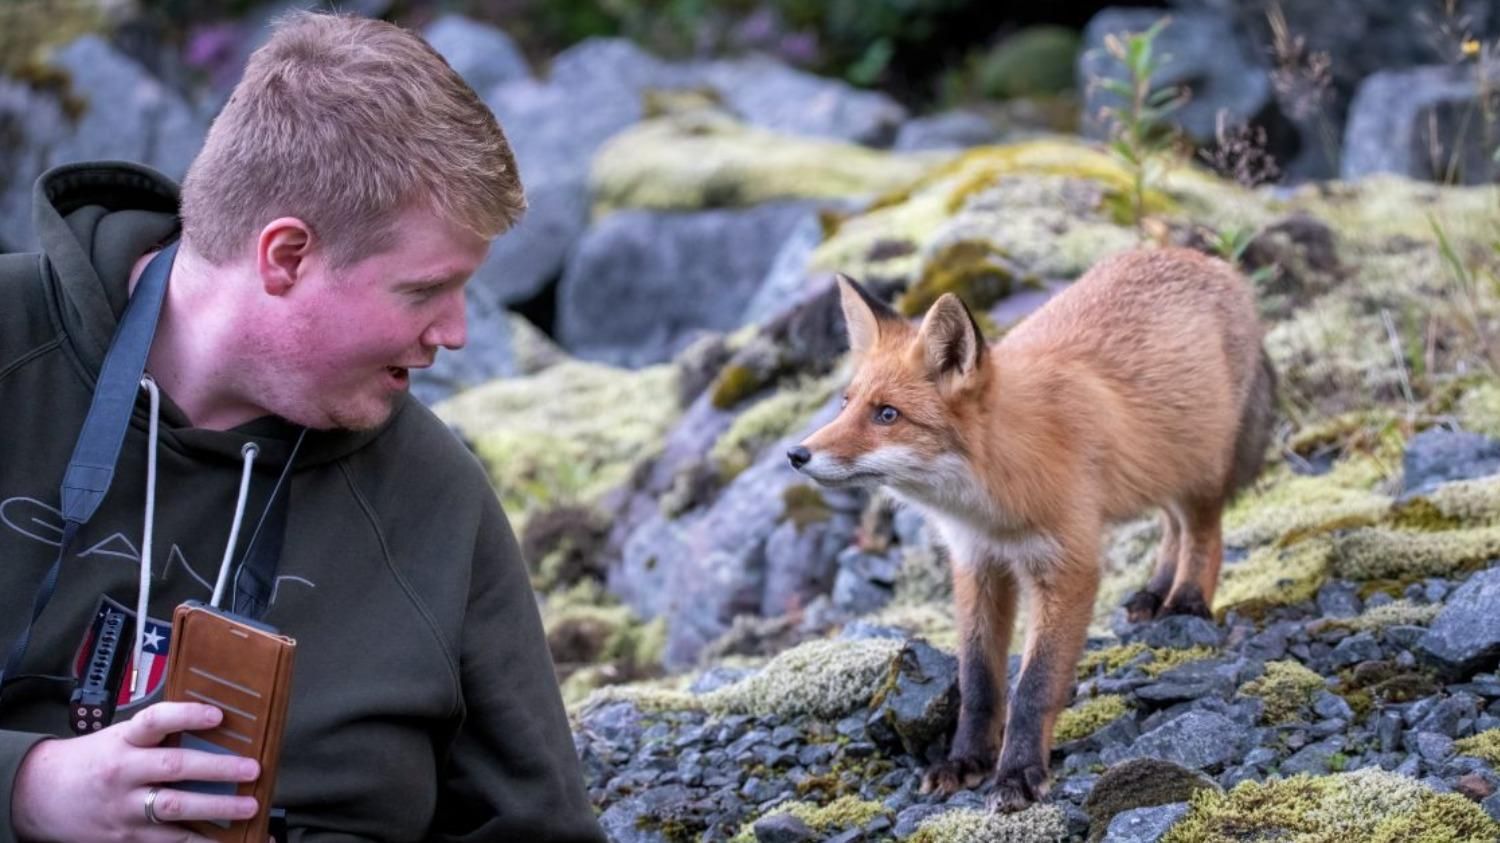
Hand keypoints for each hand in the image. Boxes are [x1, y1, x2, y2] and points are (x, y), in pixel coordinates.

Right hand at [11, 702, 259, 841]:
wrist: (39, 795)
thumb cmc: (92, 761)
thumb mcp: (119, 738)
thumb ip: (157, 736)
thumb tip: (213, 728)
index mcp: (123, 740)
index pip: (155, 721)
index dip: (187, 715)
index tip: (217, 714)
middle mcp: (124, 773)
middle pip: (174, 768)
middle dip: (217, 770)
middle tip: (252, 769)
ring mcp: (124, 808)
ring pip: (174, 810)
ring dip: (217, 809)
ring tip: (249, 807)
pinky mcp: (127, 837)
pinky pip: (169, 842)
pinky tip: (224, 841)